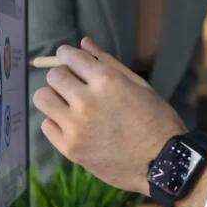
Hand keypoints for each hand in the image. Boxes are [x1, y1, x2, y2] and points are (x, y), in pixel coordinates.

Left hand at [32, 37, 185, 194]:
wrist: (163, 163)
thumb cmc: (157, 120)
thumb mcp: (139, 85)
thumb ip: (108, 63)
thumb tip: (83, 43)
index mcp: (106, 81)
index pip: (69, 56)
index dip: (68, 55)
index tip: (71, 61)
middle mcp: (86, 101)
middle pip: (54, 77)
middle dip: (64, 76)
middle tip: (76, 86)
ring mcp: (75, 127)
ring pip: (43, 98)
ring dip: (55, 98)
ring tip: (71, 106)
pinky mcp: (70, 148)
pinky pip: (47, 126)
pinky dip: (57, 122)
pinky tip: (74, 126)